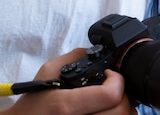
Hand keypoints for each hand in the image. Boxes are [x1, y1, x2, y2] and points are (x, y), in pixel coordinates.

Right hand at [2, 48, 135, 114]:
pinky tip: (109, 111)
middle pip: (121, 110)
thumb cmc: (34, 102)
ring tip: (112, 100)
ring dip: (124, 108)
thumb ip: (73, 58)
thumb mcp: (47, 73)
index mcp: (66, 105)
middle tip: (114, 88)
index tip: (111, 74)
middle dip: (124, 95)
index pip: (111, 94)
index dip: (117, 81)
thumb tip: (94, 51)